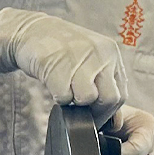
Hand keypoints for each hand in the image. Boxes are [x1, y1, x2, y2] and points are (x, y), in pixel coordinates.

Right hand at [0, 7, 127, 116]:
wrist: (32, 31)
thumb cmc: (64, 52)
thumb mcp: (91, 63)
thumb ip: (105, 87)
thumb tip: (115, 123)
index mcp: (111, 53)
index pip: (121, 94)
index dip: (108, 112)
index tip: (95, 117)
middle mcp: (100, 53)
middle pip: (109, 98)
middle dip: (95, 112)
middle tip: (80, 111)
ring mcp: (79, 57)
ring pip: (87, 98)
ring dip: (74, 103)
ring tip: (66, 90)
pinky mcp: (56, 64)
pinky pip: (64, 96)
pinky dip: (58, 97)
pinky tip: (54, 84)